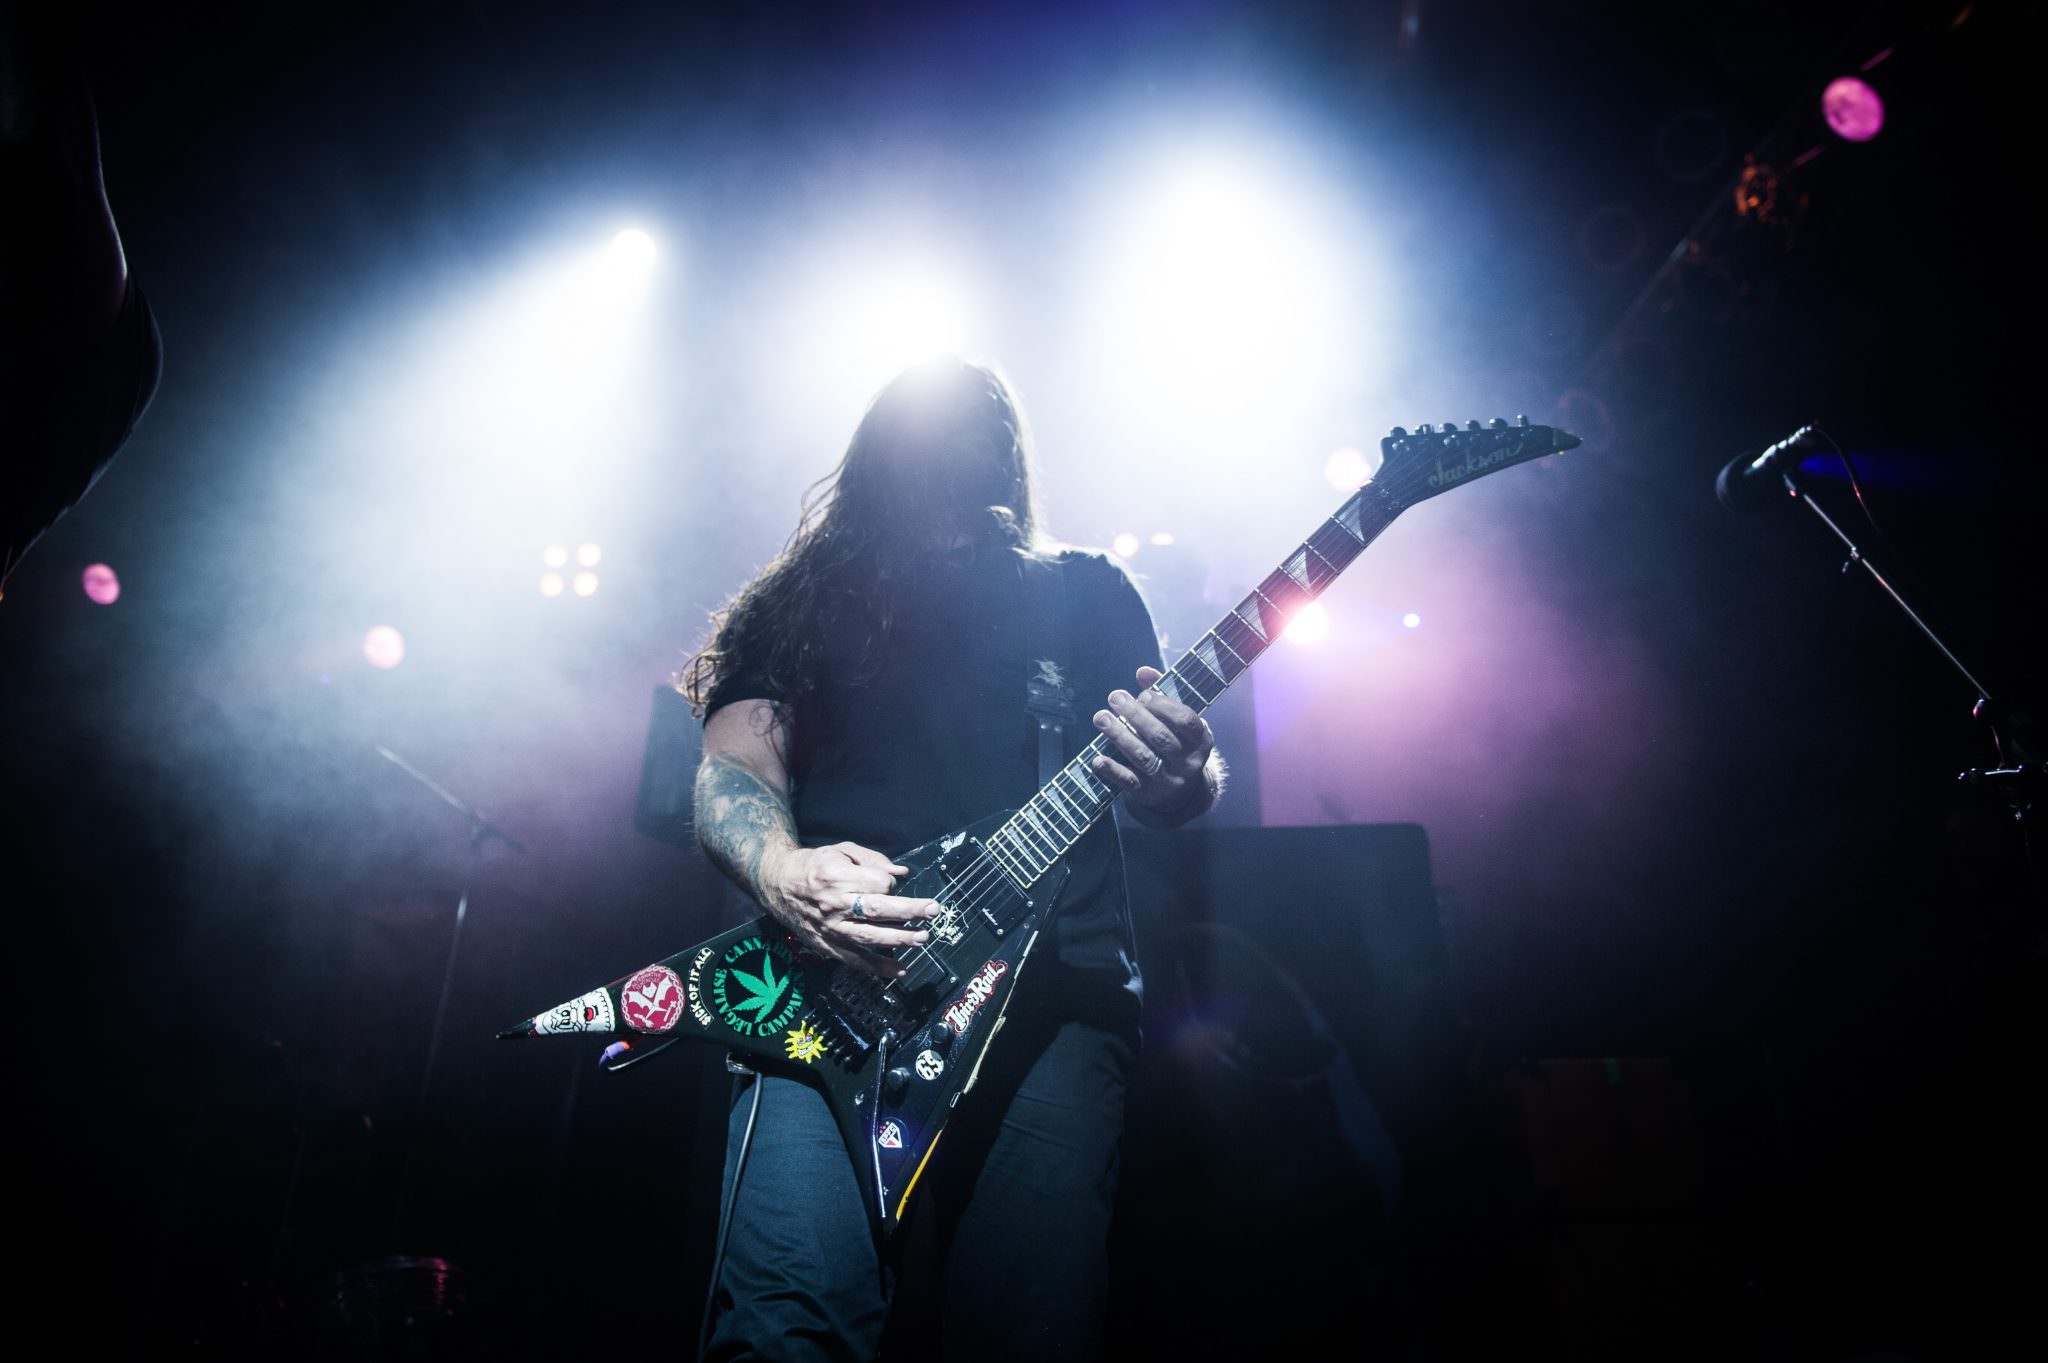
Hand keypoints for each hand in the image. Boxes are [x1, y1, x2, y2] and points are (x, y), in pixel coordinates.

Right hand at [757, 840, 936, 977]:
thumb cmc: (812, 865)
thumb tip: (901, 873)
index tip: (892, 884)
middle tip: (933, 910)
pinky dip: (877, 967)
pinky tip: (899, 969)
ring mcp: (830, 928)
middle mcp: (834, 904)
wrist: (776, 883)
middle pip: (878, 910)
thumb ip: (872, 860)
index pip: (877, 884)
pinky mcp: (827, 945)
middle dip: (909, 911)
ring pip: (870, 937)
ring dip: (899, 939)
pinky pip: (855, 959)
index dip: (891, 884)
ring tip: (922, 938)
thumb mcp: (840, 851)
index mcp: (837, 877)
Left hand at [1090, 666, 1213, 813]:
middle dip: (1135, 715)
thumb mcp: (1177, 721)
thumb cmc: (1176, 742)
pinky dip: (1112, 770)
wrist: (1181, 792)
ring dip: (1119, 736)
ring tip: (1100, 717)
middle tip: (1114, 697)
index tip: (1142, 694)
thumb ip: (1162, 693)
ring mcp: (1168, 779)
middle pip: (1160, 737)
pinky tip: (1097, 758)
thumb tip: (1143, 671)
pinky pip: (1129, 781)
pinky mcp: (1148, 793)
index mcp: (1200, 739)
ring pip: (1143, 757)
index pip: (1185, 720)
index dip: (1163, 705)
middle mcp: (1187, 761)